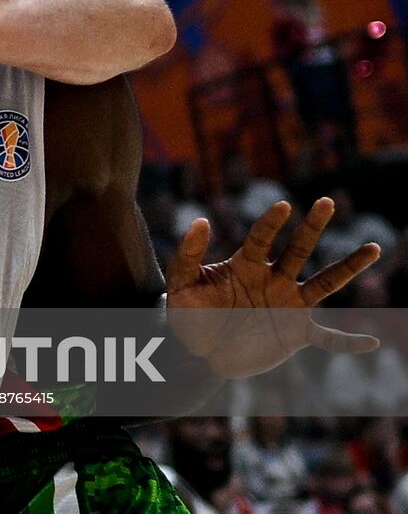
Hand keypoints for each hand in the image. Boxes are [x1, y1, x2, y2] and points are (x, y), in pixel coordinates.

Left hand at [167, 198, 380, 378]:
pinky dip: (347, 342)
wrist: (198, 354)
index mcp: (246, 266)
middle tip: (326, 201)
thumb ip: (187, 255)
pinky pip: (328, 338)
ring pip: (325, 283)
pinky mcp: (295, 333)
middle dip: (312, 226)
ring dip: (348, 267)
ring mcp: (288, 306)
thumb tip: (200, 220)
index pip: (260, 239)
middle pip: (298, 249)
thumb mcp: (182, 286)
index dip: (270, 224)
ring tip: (373, 247)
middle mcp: (273, 280)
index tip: (282, 206)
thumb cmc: (190, 315)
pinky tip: (371, 343)